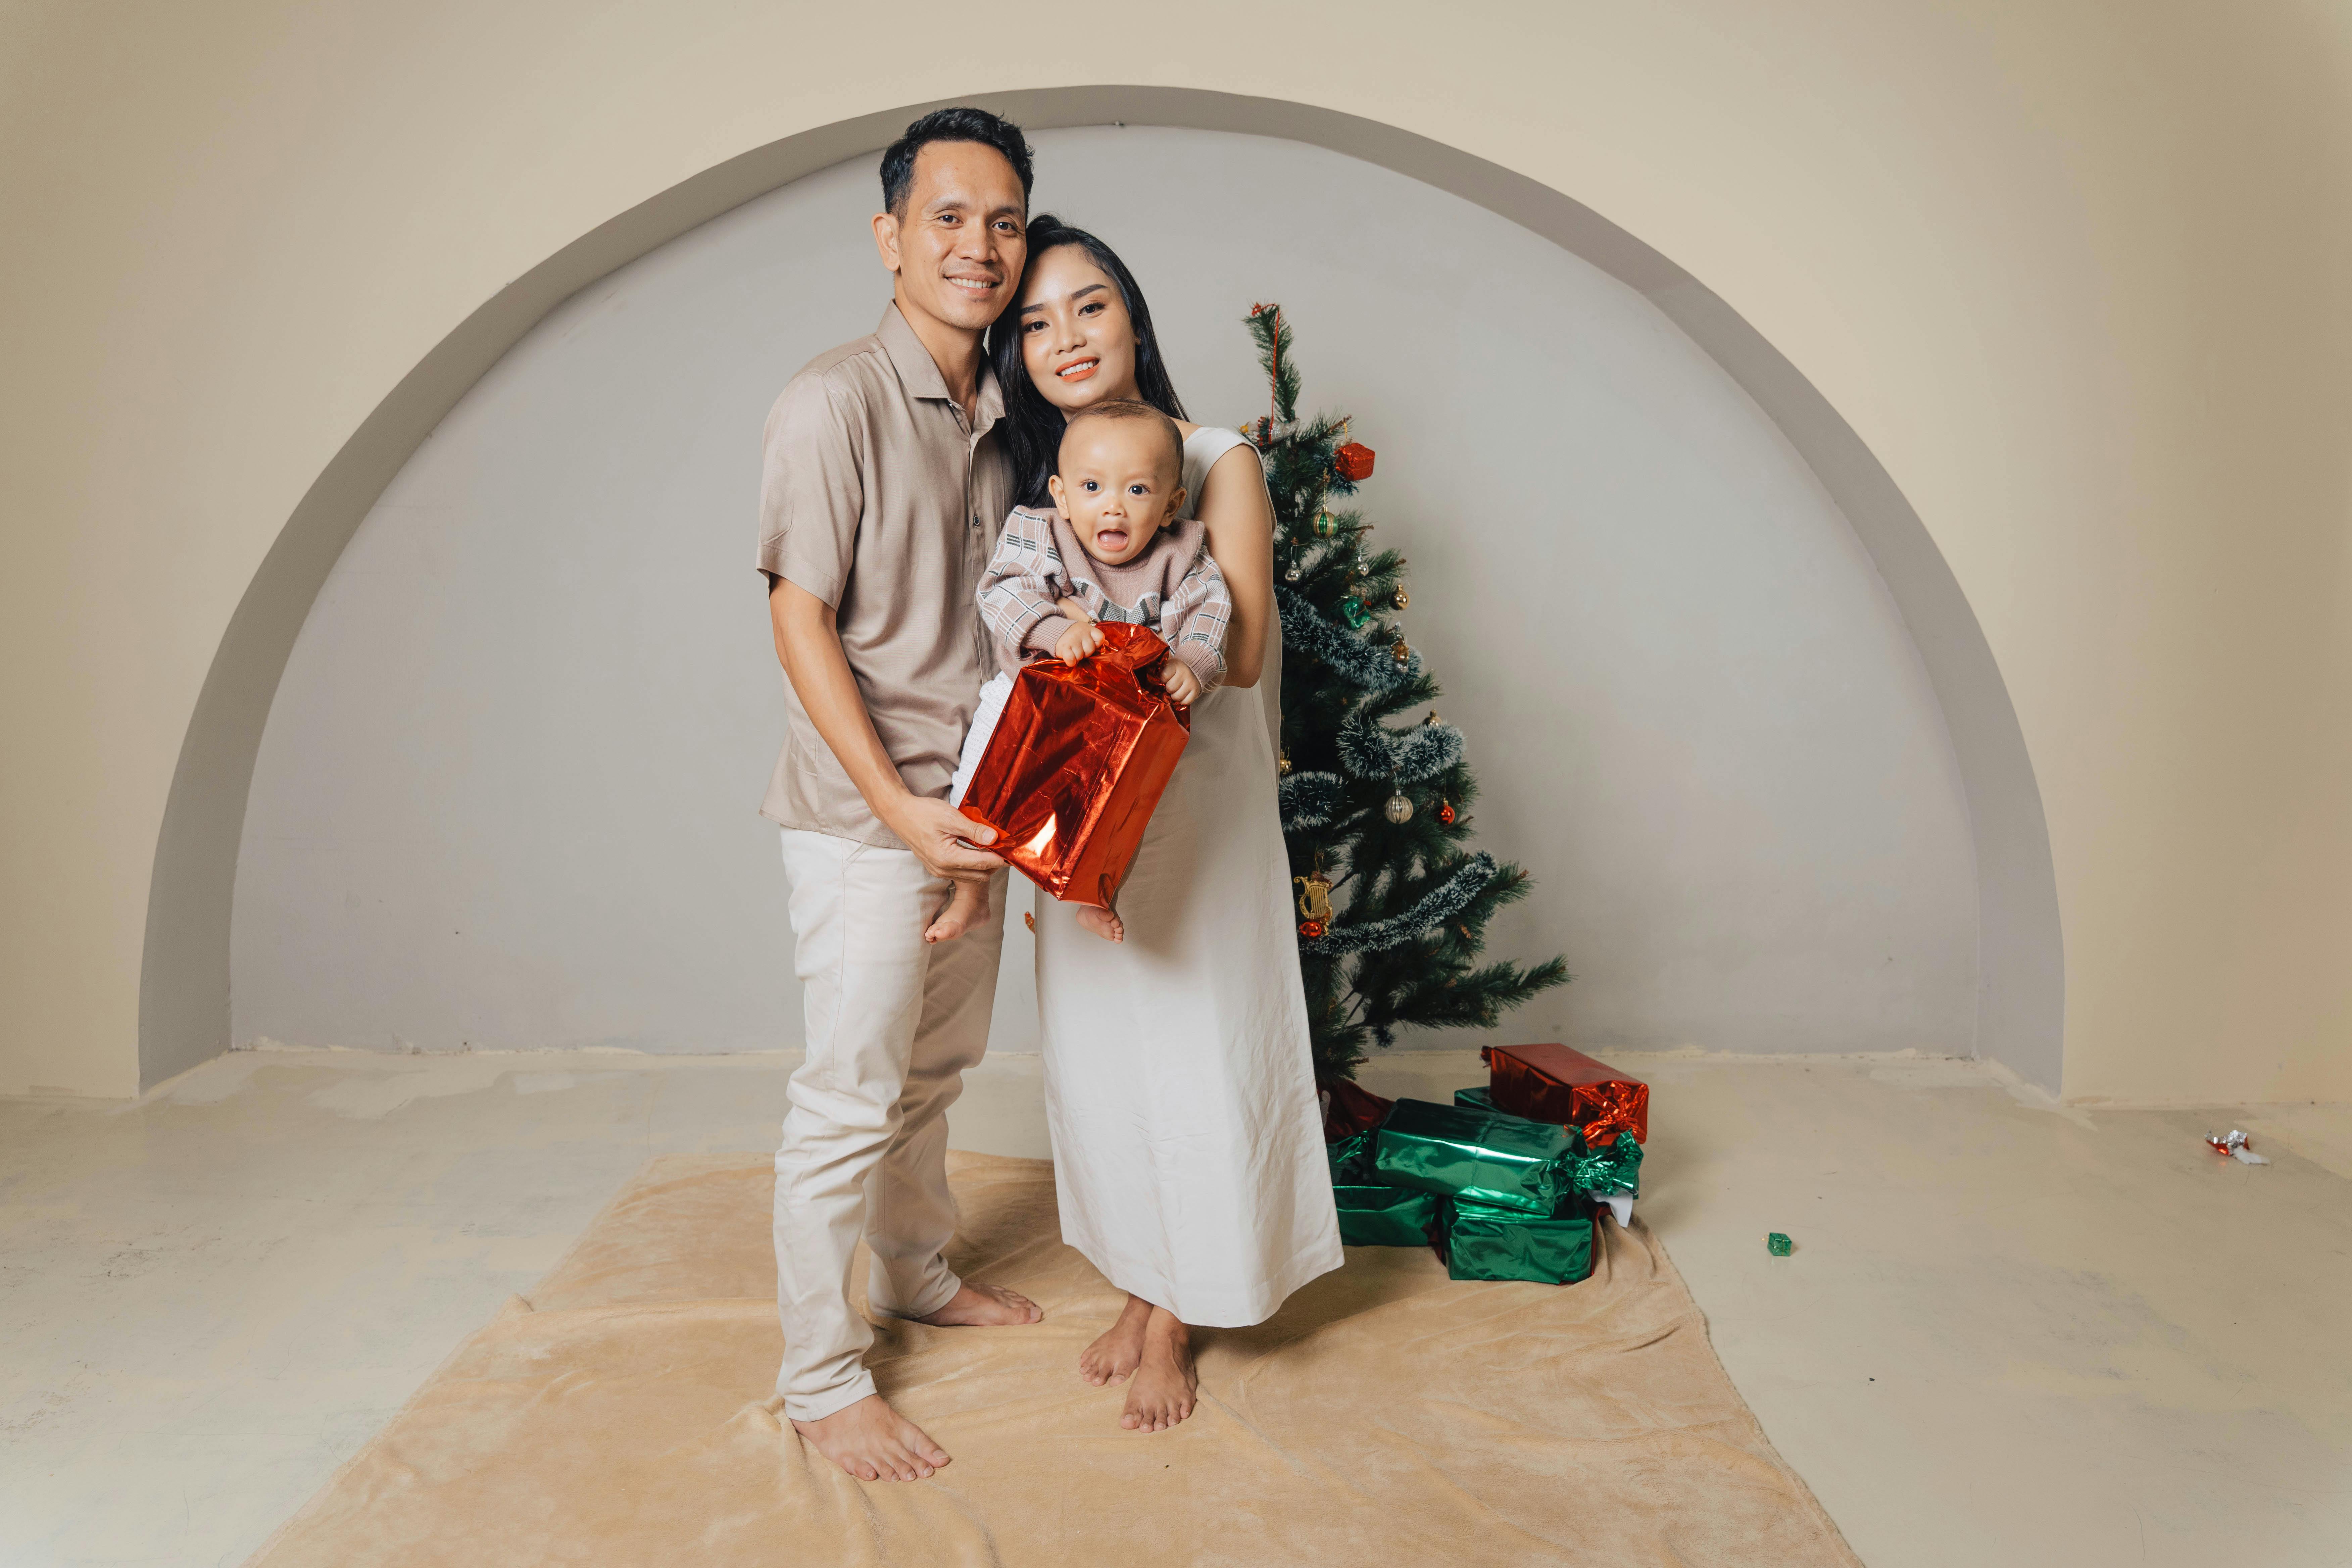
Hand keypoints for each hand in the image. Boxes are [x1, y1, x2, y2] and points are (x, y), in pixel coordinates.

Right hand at [884, 794, 1002, 884]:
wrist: (900, 815)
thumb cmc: (923, 813)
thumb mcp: (950, 817)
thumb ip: (973, 830)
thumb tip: (994, 838)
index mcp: (946, 858)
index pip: (982, 863)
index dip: (1000, 858)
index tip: (1013, 851)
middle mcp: (942, 869)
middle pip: (980, 874)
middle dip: (995, 864)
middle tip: (1006, 849)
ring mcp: (939, 871)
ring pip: (972, 877)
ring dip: (985, 867)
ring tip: (994, 850)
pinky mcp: (937, 868)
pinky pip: (962, 874)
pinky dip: (974, 866)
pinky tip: (978, 852)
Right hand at [1055, 617, 1103, 662]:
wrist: (1053, 630)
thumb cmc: (1072, 634)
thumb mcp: (1085, 632)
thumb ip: (1095, 638)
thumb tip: (1108, 644)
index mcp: (1088, 628)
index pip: (1100, 638)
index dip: (1096, 644)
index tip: (1089, 644)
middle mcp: (1081, 633)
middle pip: (1090, 650)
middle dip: (1085, 652)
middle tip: (1078, 649)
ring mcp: (1072, 640)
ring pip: (1080, 656)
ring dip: (1076, 657)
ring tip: (1072, 651)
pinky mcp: (1064, 647)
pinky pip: (1071, 659)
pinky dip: (1070, 662)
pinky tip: (1068, 658)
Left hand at [1162, 662, 1201, 706]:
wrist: (1195, 667)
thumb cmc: (1178, 668)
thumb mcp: (1169, 665)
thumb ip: (1162, 672)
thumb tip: (1154, 683)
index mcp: (1175, 665)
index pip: (1164, 676)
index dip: (1163, 679)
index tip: (1165, 678)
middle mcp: (1184, 673)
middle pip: (1170, 688)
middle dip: (1168, 689)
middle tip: (1171, 685)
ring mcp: (1191, 683)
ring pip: (1177, 697)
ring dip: (1174, 696)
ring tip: (1176, 690)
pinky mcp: (1196, 691)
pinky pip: (1186, 702)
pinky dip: (1183, 700)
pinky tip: (1182, 694)